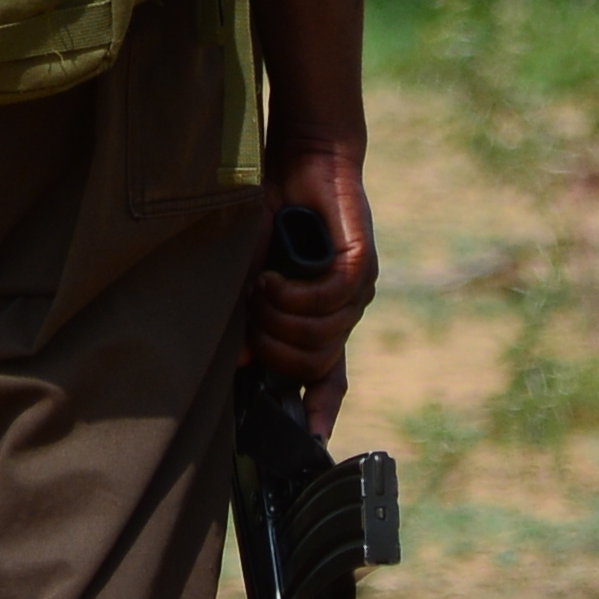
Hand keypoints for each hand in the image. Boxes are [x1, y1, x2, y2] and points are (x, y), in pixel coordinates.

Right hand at [248, 134, 376, 429]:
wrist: (303, 156)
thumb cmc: (273, 210)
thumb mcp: (252, 269)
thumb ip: (250, 315)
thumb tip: (239, 363)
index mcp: (321, 315)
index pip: (328, 375)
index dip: (319, 410)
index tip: (311, 442)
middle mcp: (344, 309)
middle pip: (313, 365)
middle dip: (274, 353)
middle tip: (248, 322)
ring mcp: (356, 290)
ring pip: (321, 338)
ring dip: (280, 323)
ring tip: (258, 291)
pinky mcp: (360, 265)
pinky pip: (328, 304)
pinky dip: (294, 298)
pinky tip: (272, 280)